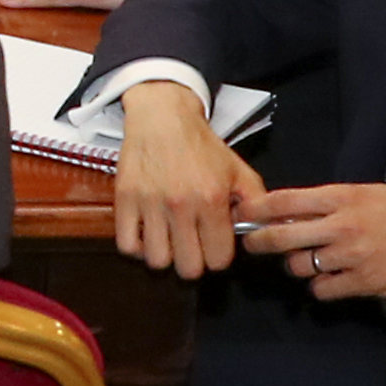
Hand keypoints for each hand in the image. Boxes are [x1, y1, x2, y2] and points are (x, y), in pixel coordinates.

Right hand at [112, 81, 259, 278]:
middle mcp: (181, 205)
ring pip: (157, 261)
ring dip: (165, 255)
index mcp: (212, 199)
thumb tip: (260, 230)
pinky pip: (127, 244)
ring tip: (169, 241)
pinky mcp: (125, 200)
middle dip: (194, 262)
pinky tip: (147, 235)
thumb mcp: (237, 170)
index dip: (218, 257)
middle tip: (192, 247)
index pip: (218, 259)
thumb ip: (255, 201)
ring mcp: (150, 204)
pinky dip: (137, 247)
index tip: (213, 246)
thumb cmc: (199, 145)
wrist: (163, 118)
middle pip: (188, 268)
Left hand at [242, 185, 385, 302]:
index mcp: (344, 197)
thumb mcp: (373, 195)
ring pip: (299, 266)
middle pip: (281, 236)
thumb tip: (295, 210)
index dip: (256, 209)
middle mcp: (343, 225)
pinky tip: (333, 280)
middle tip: (253, 244)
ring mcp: (351, 256)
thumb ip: (335, 202)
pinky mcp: (363, 283)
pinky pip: (322, 289)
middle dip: (259, 242)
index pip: (286, 200)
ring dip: (298, 266)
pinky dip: (321, 286)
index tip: (241, 215)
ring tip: (311, 261)